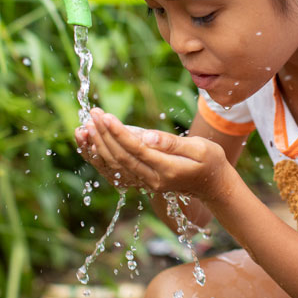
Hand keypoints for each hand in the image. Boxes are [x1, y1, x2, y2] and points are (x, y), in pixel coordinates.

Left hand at [76, 108, 233, 201]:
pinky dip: (99, 158)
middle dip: (103, 134)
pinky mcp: (140, 181)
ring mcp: (145, 183)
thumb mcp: (200, 148)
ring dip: (96, 146)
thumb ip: (172, 143)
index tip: (105, 116)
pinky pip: (114, 172)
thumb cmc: (210, 161)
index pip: (136, 150)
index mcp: (167, 170)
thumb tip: (147, 136)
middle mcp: (152, 180)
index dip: (118, 133)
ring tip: (84, 126)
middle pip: (120, 157)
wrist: (212, 185)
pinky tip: (89, 143)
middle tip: (93, 113)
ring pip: (113, 166)